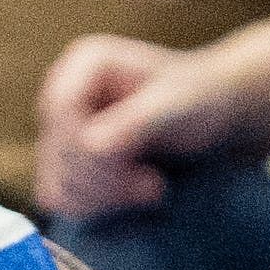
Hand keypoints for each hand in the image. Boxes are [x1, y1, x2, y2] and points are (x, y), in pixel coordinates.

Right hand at [32, 31, 252, 223]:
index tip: (136, 169)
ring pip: (56, 178)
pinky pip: (60, 196)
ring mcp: (62, 128)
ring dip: (105, 196)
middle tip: (155, 184)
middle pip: (57, 148)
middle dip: (106, 177)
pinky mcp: (67, 159)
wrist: (213, 113)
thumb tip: (90, 145)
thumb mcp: (174, 107)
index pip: (60, 108)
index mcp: (85, 63)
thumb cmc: (199, 100)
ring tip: (151, 188)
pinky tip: (132, 196)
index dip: (88, 146)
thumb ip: (134, 122)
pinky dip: (96, 206)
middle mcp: (64, 92)